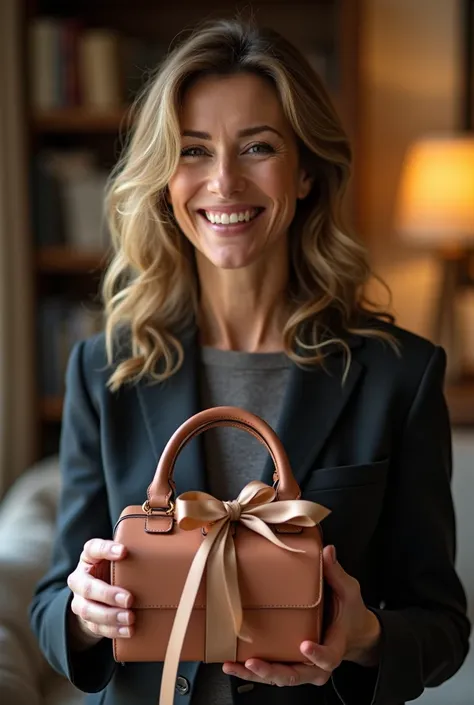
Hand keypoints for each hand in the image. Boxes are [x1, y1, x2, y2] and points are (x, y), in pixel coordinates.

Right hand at [67, 539, 133, 649]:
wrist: (96, 593)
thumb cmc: (111, 569)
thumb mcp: (115, 558)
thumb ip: (126, 555)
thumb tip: (153, 553)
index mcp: (88, 558)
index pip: (92, 549)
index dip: (106, 550)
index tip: (124, 551)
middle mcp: (79, 579)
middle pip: (87, 587)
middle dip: (108, 594)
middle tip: (129, 599)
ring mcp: (79, 601)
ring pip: (89, 611)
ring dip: (111, 616)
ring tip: (130, 618)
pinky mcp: (85, 619)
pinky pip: (96, 627)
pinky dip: (113, 630)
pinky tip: (128, 630)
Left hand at [222, 545, 380, 686]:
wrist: (352, 632)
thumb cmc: (350, 614)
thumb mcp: (348, 592)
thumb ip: (336, 574)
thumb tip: (327, 551)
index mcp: (334, 648)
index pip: (328, 658)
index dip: (317, 655)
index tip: (304, 645)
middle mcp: (317, 665)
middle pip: (295, 675)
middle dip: (272, 671)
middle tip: (254, 663)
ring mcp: (302, 667)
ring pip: (279, 677)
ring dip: (255, 674)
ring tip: (234, 666)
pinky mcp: (290, 663)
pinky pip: (271, 672)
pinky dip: (252, 671)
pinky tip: (233, 664)